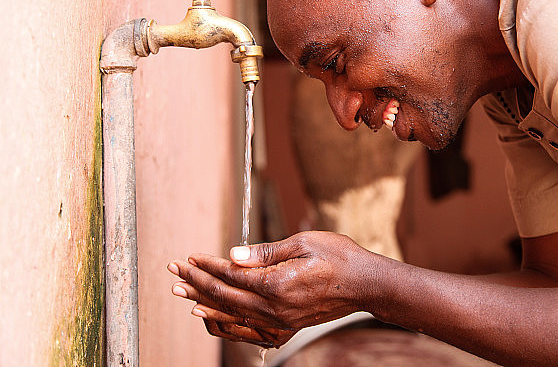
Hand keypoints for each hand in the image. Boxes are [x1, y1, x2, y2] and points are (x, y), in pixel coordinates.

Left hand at [168, 231, 374, 346]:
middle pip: (225, 297)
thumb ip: (265, 251)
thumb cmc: (338, 256)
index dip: (208, 265)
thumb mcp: (303, 242)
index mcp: (277, 284)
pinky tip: (211, 319)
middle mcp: (275, 308)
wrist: (366, 284)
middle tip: (174, 273)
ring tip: (182, 296)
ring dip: (204, 304)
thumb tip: (233, 254)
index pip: (231, 275)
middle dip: (197, 284)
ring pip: (233, 316)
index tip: (190, 257)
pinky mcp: (287, 328)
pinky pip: (248, 331)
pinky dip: (226, 325)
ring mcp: (280, 322)